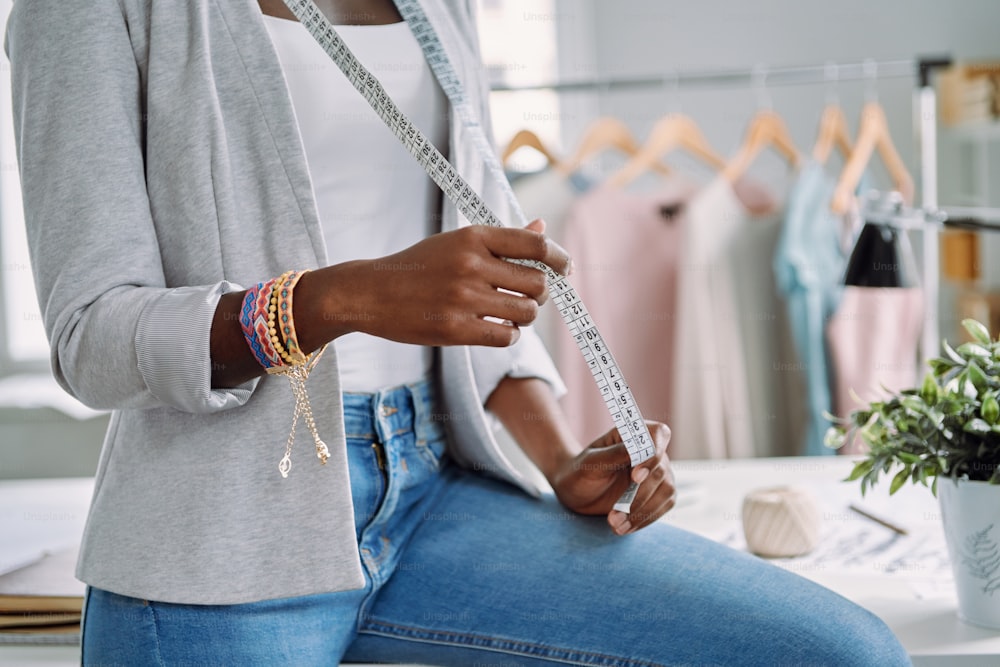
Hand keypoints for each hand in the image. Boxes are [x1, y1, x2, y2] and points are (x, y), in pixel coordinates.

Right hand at [337, 219, 569, 346]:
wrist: (370, 292)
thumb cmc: (418, 267)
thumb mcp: (456, 242)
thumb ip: (502, 238)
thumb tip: (543, 225)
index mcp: (473, 236)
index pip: (535, 244)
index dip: (559, 257)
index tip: (565, 267)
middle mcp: (471, 264)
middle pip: (537, 283)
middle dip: (541, 293)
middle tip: (529, 296)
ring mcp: (463, 298)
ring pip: (526, 312)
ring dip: (526, 316)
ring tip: (511, 314)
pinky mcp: (455, 329)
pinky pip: (506, 336)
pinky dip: (509, 335)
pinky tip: (498, 328)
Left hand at [549, 421, 675, 534]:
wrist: (577, 491)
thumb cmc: (580, 471)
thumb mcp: (590, 463)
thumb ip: (614, 455)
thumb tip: (637, 450)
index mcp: (632, 434)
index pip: (658, 434)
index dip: (652, 455)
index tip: (636, 477)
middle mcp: (650, 451)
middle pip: (660, 471)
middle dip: (639, 496)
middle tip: (613, 515)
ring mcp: (657, 472)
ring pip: (666, 491)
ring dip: (642, 512)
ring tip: (616, 525)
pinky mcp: (658, 493)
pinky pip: (663, 506)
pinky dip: (645, 519)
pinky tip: (624, 527)